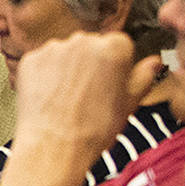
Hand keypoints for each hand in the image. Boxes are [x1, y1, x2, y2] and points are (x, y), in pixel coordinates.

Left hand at [12, 34, 163, 173]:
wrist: (55, 145)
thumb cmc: (95, 128)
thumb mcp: (130, 103)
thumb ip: (143, 77)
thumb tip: (154, 63)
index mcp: (113, 48)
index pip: (119, 45)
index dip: (117, 66)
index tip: (113, 82)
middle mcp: (83, 41)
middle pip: (91, 46)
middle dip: (92, 64)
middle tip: (91, 93)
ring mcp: (53, 48)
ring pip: (66, 53)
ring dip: (68, 68)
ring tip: (70, 99)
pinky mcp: (31, 59)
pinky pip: (43, 62)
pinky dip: (46, 75)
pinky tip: (52, 97)